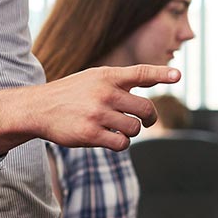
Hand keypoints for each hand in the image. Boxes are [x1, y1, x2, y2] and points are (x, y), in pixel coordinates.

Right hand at [0, 65, 178, 153]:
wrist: (38, 108)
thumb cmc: (70, 94)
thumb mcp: (92, 79)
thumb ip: (119, 82)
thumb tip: (150, 90)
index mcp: (106, 76)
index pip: (140, 73)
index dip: (161, 74)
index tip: (178, 76)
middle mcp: (103, 92)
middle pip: (145, 108)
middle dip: (149, 117)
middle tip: (145, 121)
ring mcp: (97, 113)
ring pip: (135, 128)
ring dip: (130, 132)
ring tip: (117, 129)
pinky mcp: (91, 134)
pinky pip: (121, 144)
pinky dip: (120, 144)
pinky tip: (109, 139)